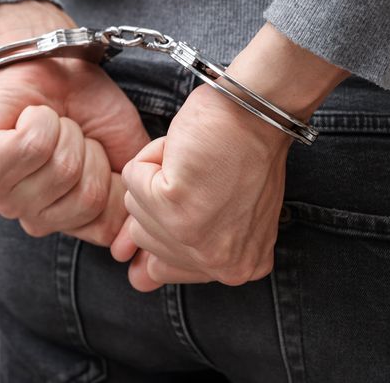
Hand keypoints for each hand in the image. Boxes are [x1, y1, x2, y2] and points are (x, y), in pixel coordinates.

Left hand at [0, 0, 149, 246]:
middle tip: (73, 133)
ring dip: (64, 131)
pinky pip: (31, 146)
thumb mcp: (129, 151)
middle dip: (90, 152)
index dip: (116, 182)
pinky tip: (31, 116)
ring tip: (53, 123)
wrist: (56, 62)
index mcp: (72, 219)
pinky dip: (40, 119)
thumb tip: (130, 249)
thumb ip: (139, 197)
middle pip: (87, 198)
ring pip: (60, 170)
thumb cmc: (89, 106)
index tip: (101, 152)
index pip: (107, 226)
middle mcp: (37, 217)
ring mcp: (7, 195)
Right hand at [111, 22, 349, 290]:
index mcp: (237, 270)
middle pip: (144, 238)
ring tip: (194, 163)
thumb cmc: (242, 151)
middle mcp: (220, 265)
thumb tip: (137, 279)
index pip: (165, 269)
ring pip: (134, 207)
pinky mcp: (174, 206)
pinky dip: (151, 156)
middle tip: (200, 176)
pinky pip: (132, 179)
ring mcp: (194, 238)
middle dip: (159, 198)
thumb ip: (182, 251)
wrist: (257, 111)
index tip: (178, 204)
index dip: (163, 227)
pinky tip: (184, 154)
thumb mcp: (221, 215)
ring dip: (155, 175)